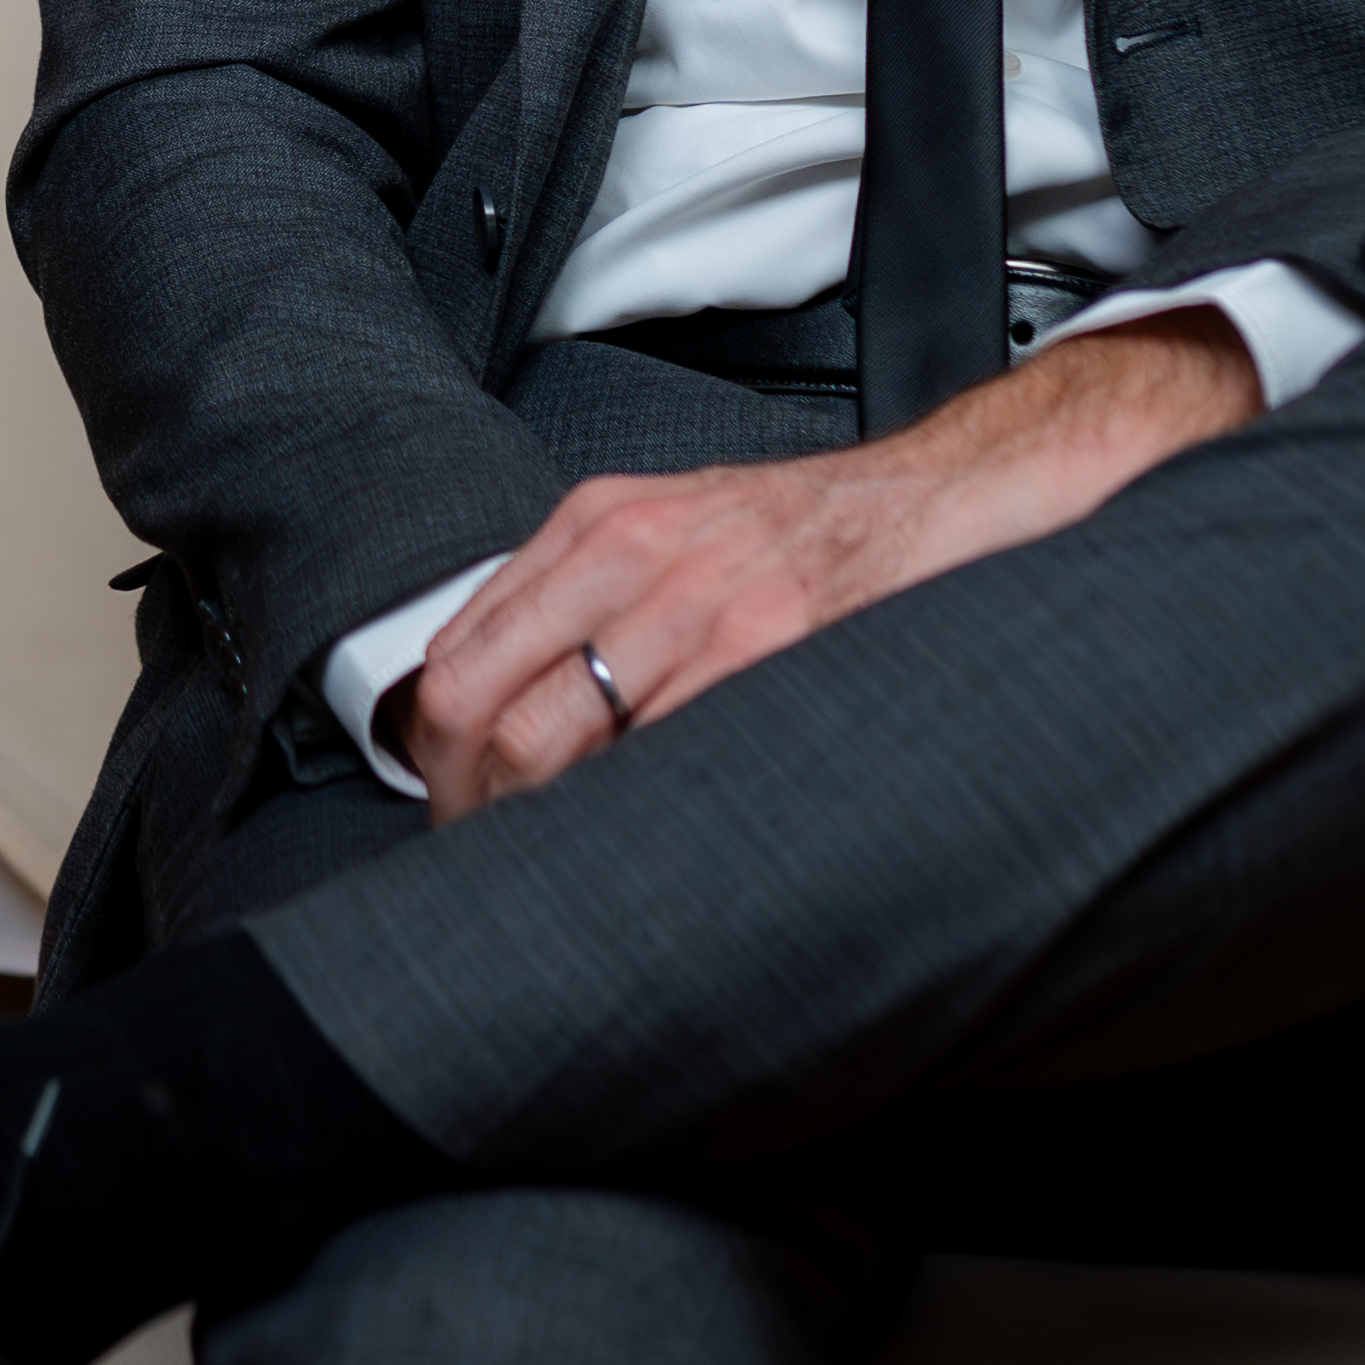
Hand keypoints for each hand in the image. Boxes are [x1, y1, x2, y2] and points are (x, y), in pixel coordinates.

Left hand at [403, 309, 1259, 822]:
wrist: (929, 499)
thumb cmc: (796, 531)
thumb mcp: (659, 529)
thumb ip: (573, 595)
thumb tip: (482, 694)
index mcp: (591, 525)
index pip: (456, 657)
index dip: (435, 753)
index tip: (450, 802)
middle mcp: (629, 555)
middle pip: (483, 708)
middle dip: (468, 800)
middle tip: (489, 852)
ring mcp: (697, 602)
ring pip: (553, 740)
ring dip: (538, 822)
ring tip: (553, 864)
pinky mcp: (766, 645)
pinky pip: (657, 751)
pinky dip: (630, 810)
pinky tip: (640, 838)